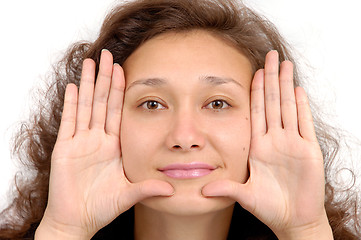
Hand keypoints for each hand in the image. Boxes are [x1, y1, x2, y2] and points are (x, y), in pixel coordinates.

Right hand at [36, 50, 173, 238]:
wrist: (77, 220)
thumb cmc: (101, 207)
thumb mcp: (129, 194)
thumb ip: (148, 189)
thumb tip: (172, 189)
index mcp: (113, 146)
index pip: (117, 111)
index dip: (120, 90)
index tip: (124, 70)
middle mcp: (97, 140)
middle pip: (102, 102)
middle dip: (105, 78)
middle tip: (108, 54)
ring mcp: (80, 142)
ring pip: (85, 106)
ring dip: (88, 84)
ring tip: (91, 62)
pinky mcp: (64, 149)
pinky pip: (69, 122)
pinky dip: (71, 104)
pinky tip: (73, 86)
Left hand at [202, 51, 332, 238]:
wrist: (293, 220)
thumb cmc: (270, 208)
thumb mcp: (244, 195)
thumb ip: (226, 188)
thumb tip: (203, 189)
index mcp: (259, 147)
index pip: (256, 112)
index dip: (256, 91)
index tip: (253, 72)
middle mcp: (275, 141)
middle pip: (273, 102)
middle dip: (271, 78)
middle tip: (270, 55)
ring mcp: (292, 143)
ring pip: (288, 107)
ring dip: (287, 85)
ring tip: (285, 64)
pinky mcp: (308, 151)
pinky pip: (304, 124)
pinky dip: (302, 107)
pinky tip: (299, 89)